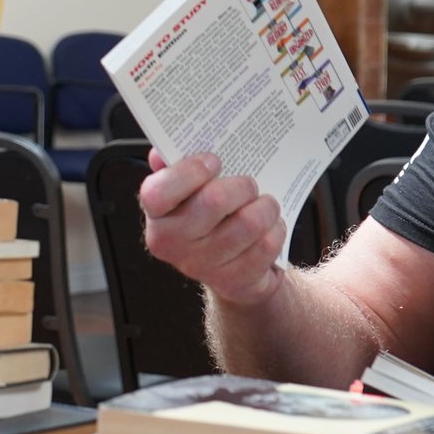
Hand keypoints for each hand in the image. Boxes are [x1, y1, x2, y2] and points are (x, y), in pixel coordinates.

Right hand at [135, 149, 286, 306]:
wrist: (230, 273)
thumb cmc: (208, 222)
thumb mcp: (187, 194)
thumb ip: (173, 167)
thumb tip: (161, 153)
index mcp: (157, 216)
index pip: (158, 192)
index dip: (190, 171)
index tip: (214, 161)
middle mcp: (173, 244)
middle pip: (214, 200)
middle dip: (242, 185)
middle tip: (249, 185)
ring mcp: (203, 266)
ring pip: (249, 222)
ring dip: (266, 207)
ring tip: (265, 205)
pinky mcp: (234, 281)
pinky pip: (267, 244)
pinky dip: (275, 230)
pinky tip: (269, 227)